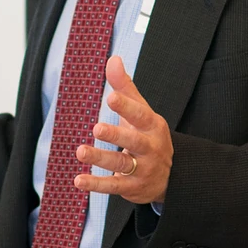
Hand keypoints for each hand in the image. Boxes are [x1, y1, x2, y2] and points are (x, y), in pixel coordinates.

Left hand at [73, 56, 172, 205]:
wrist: (170, 176)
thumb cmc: (147, 135)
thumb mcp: (141, 111)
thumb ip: (125, 87)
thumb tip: (113, 59)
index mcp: (152, 126)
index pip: (140, 115)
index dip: (126, 107)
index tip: (111, 97)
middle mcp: (150, 148)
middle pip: (133, 141)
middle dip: (116, 135)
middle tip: (96, 128)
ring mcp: (143, 169)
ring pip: (121, 164)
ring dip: (100, 159)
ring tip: (80, 151)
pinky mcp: (133, 188)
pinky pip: (114, 186)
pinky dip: (96, 184)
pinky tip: (78, 180)